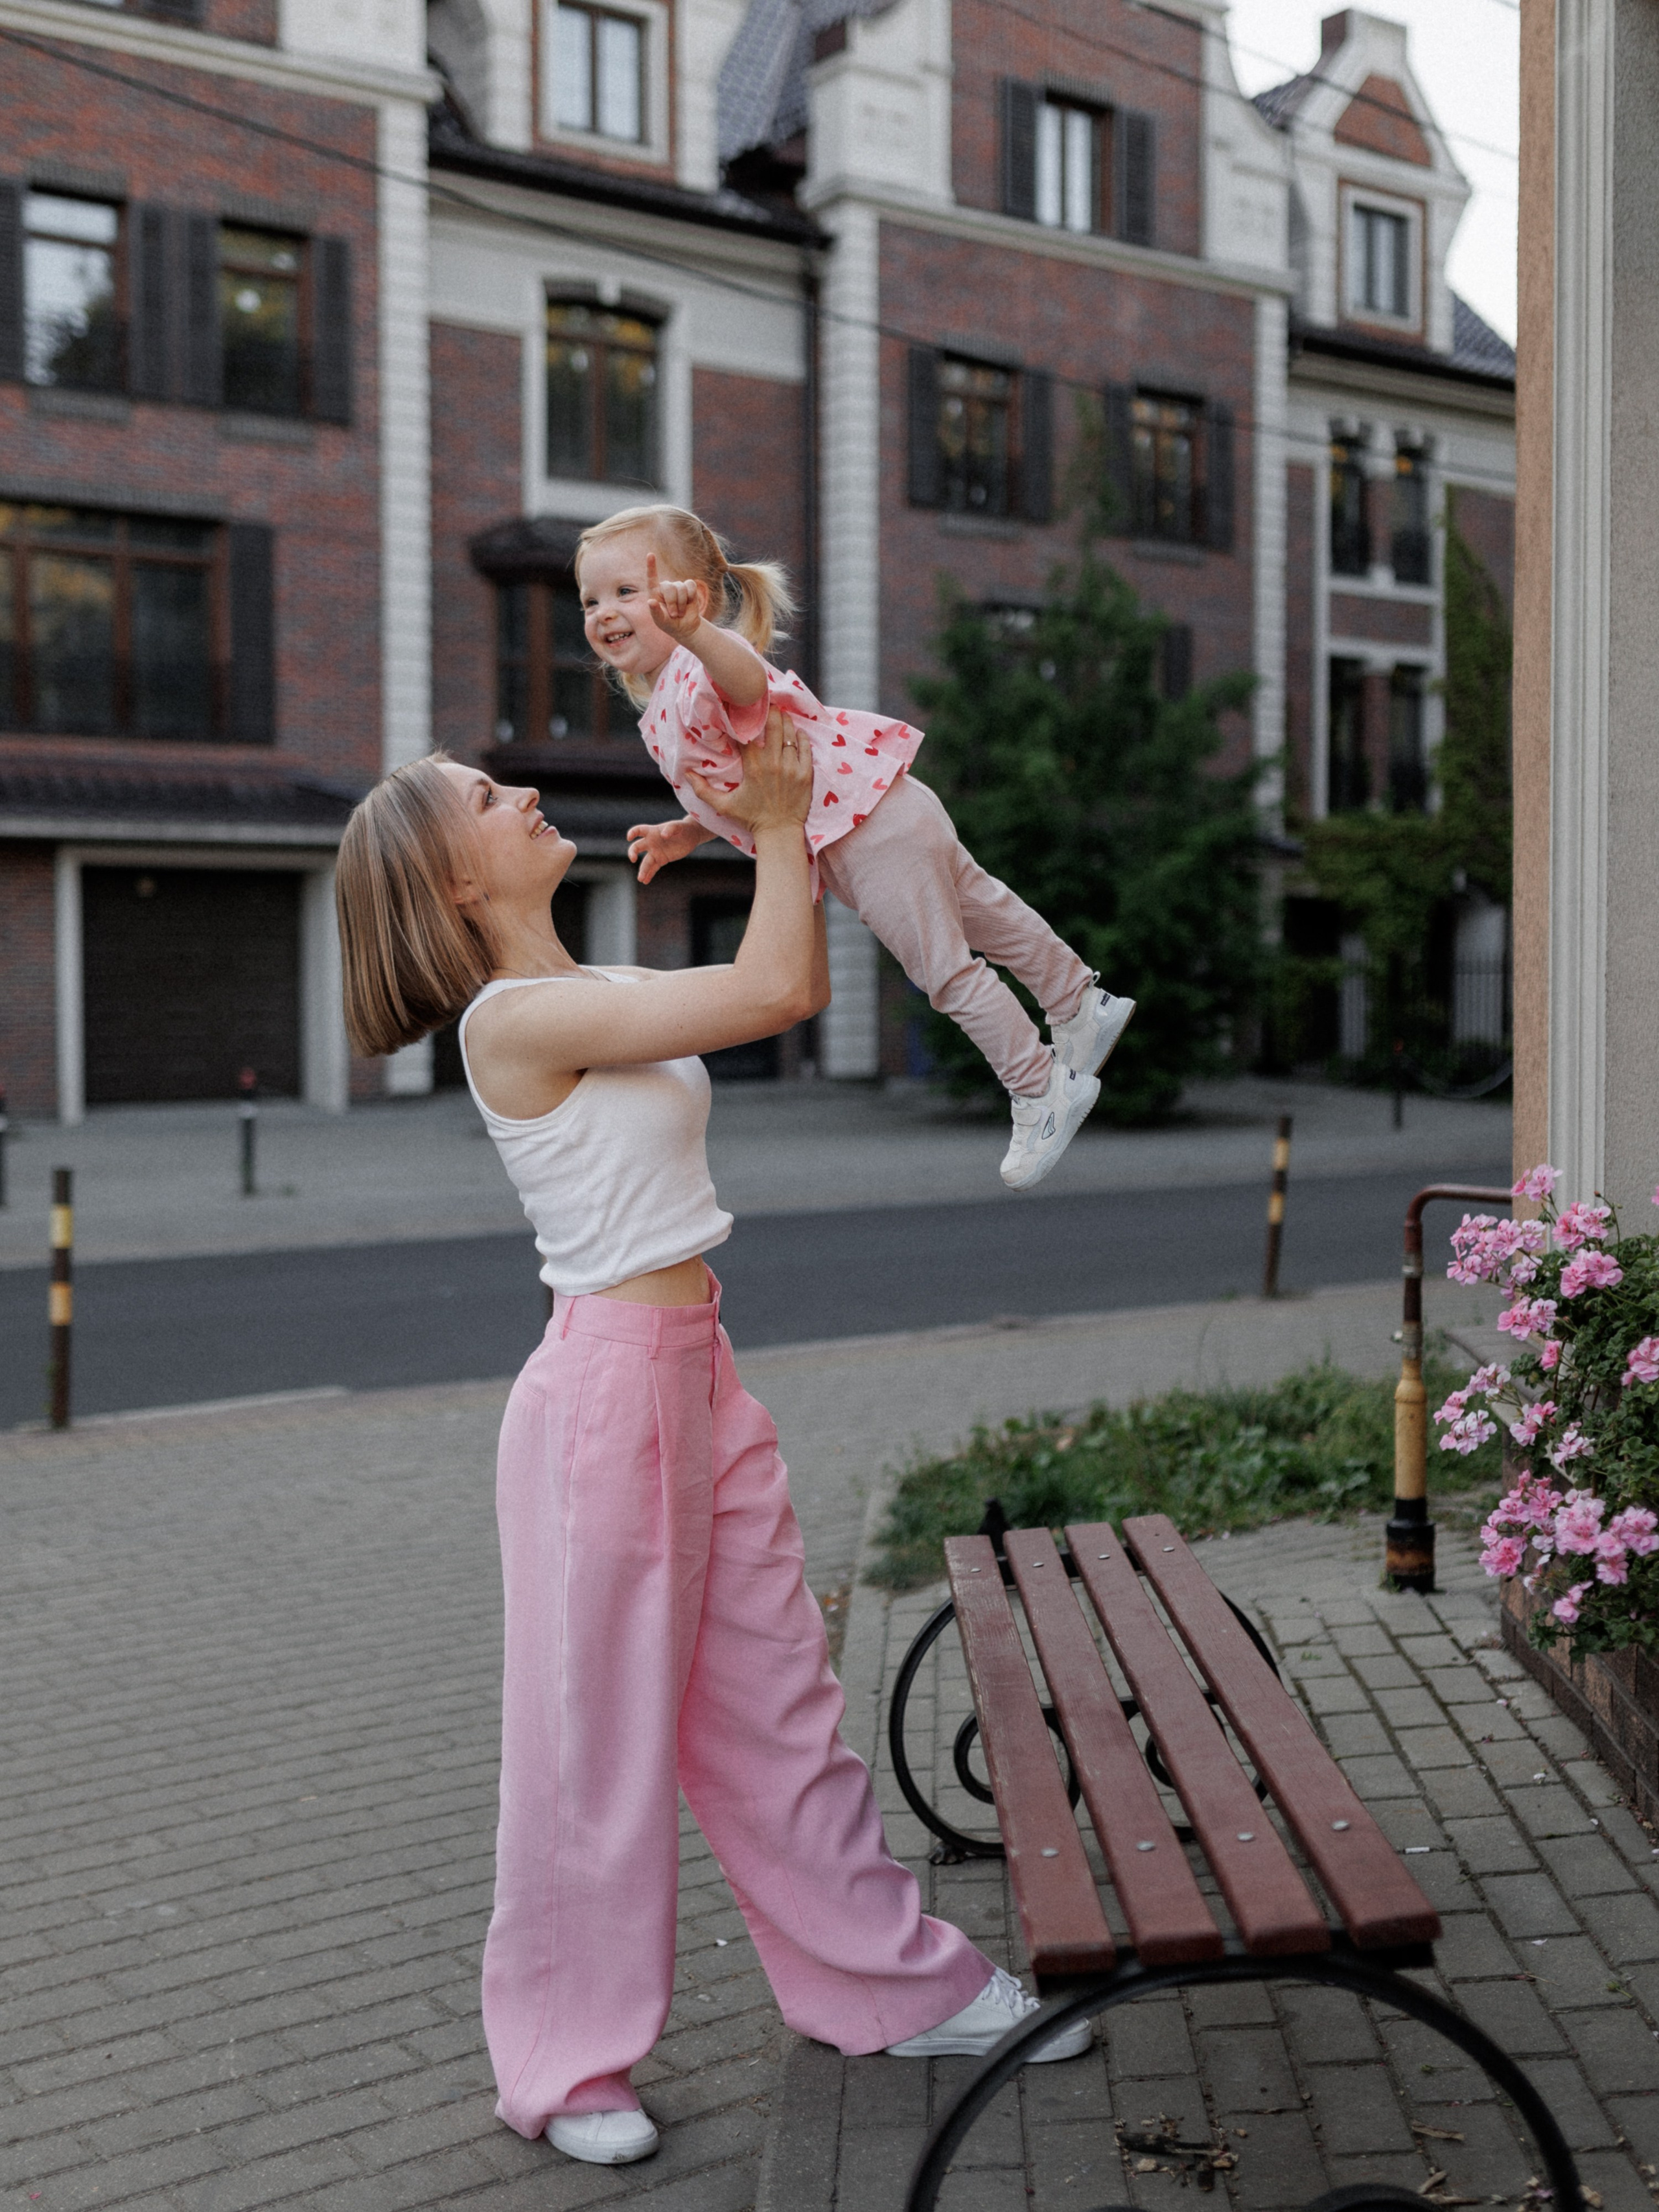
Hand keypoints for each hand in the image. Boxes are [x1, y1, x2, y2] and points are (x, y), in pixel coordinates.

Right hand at [626, 816, 708, 885]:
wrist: (691, 836)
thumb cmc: (683, 828)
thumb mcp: (678, 826)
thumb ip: (670, 829)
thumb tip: (663, 835)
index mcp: (653, 832)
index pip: (639, 831)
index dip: (632, 833)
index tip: (629, 838)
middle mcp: (651, 842)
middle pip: (637, 847)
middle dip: (632, 853)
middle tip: (633, 859)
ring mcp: (656, 852)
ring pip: (646, 862)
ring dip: (643, 870)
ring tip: (641, 879)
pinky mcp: (662, 860)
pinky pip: (653, 868)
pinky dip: (649, 874)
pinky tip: (645, 881)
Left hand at [646, 550, 705, 649]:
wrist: (685, 627)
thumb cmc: (669, 624)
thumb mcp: (661, 622)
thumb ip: (655, 612)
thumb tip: (651, 601)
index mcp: (655, 593)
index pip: (652, 578)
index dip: (651, 566)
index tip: (650, 555)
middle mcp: (665, 587)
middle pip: (670, 587)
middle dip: (673, 603)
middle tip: (674, 615)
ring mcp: (677, 586)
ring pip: (681, 587)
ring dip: (682, 603)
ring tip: (680, 613)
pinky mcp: (689, 587)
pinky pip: (691, 586)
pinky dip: (691, 596)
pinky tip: (689, 603)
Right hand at [687, 706, 811, 834]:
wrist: (779, 833)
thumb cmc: (750, 819)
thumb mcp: (723, 805)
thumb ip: (703, 789)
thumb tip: (686, 773)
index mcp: (752, 767)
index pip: (748, 734)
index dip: (745, 720)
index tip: (743, 712)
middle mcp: (772, 764)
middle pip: (772, 725)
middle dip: (769, 711)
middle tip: (766, 704)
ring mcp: (791, 768)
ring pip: (789, 733)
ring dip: (785, 721)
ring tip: (781, 713)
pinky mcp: (805, 774)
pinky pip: (805, 747)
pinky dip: (801, 737)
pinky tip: (796, 731)